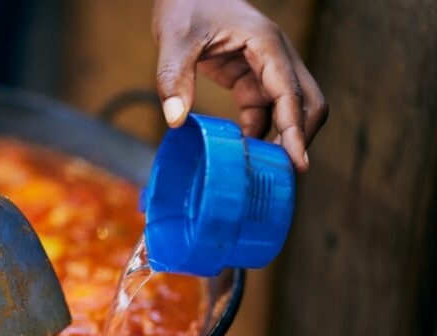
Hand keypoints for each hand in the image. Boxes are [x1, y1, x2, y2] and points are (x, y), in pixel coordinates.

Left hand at [153, 0, 327, 171]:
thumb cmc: (185, 4)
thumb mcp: (174, 39)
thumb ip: (173, 78)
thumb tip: (176, 120)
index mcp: (266, 43)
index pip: (290, 93)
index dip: (295, 130)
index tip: (298, 163)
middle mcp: (275, 55)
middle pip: (306, 102)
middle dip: (299, 137)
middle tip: (282, 174)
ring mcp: (265, 66)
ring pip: (289, 108)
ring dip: (279, 137)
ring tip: (261, 169)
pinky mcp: (250, 75)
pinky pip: (265, 108)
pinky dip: (259, 130)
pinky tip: (243, 149)